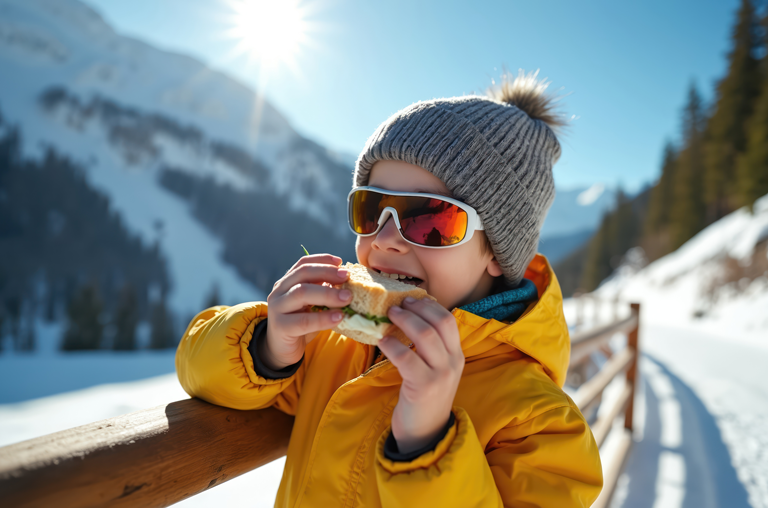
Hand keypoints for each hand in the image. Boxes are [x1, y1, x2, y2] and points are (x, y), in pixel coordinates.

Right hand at [264, 254, 351, 369]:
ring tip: (347, 298)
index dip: (322, 260)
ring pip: (301, 293)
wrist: (282, 349)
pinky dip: (323, 318)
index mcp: (287, 282)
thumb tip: (349, 283)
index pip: (303, 263)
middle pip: (302, 274)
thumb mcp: (313, 305)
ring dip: (327, 294)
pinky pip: (303, 321)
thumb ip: (324, 292)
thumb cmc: (301, 324)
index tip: (341, 261)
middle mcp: (279, 291)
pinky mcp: (280, 327)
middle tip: (347, 277)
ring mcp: (277, 308)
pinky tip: (338, 317)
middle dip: (327, 273)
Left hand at [378, 297, 463, 453]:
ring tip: (388, 316)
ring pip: (425, 335)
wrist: (425, 433)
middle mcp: (453, 362)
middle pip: (439, 322)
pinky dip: (392, 345)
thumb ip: (429, 348)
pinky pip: (406, 357)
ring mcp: (440, 374)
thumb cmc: (424, 398)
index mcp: (456, 355)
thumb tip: (407, 317)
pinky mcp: (424, 386)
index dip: (429, 305)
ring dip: (404, 321)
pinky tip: (382, 341)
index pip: (448, 319)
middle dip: (416, 309)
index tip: (410, 299)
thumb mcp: (434, 370)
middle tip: (397, 304)